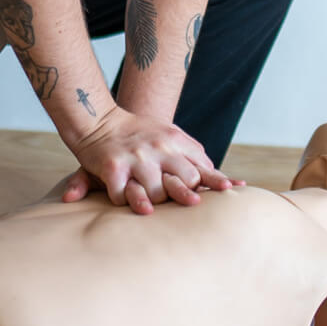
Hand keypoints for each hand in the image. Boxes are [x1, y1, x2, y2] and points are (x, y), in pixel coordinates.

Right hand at [62, 106, 242, 213]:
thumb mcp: (168, 134)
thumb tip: (222, 178)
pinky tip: (124, 199)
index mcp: (174, 140)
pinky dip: (126, 202)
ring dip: (155, 203)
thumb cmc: (139, 132)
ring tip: (151, 205)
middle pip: (184, 182)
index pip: (201, 165)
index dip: (214, 181)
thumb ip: (192, 153)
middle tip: (184, 204)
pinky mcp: (113, 168)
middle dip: (184, 196)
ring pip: (157, 195)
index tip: (228, 191)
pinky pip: (125, 197)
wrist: (98, 120)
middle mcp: (157, 148)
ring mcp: (136, 158)